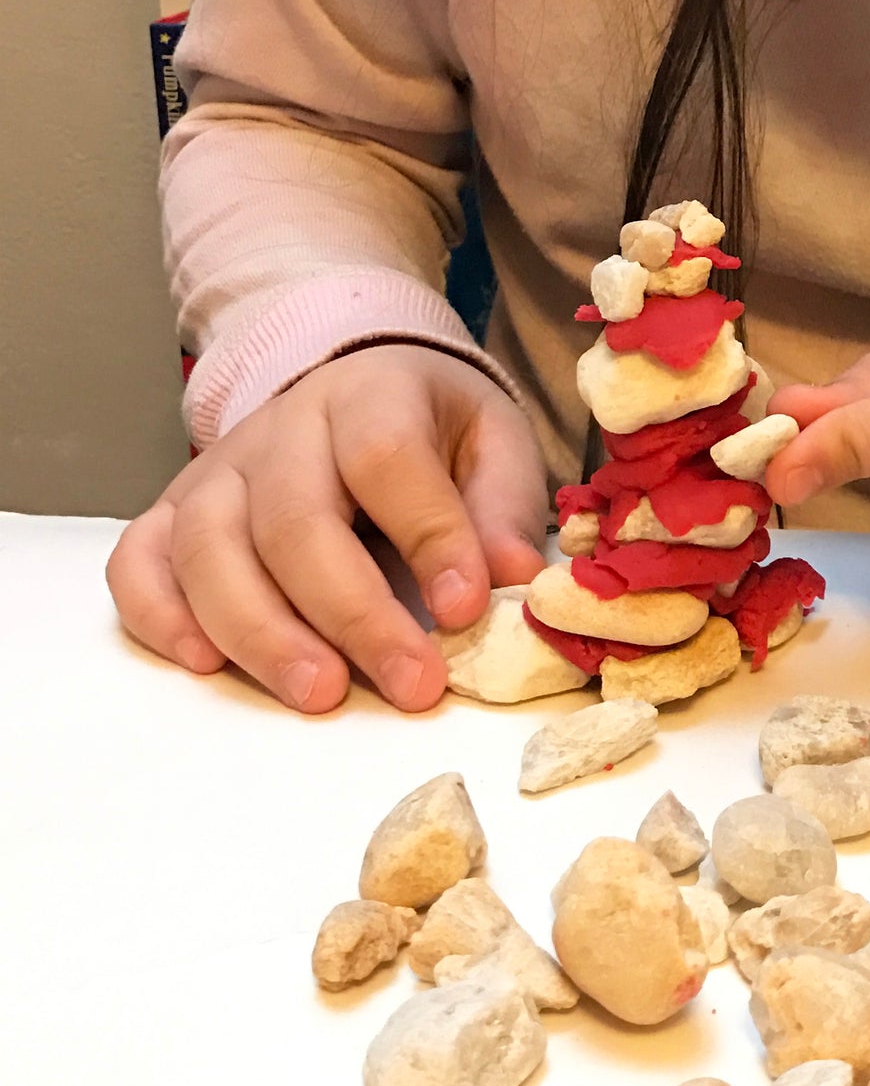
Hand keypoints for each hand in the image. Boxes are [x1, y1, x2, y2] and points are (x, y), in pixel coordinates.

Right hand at [107, 345, 548, 714]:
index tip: (466, 609)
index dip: (428, 534)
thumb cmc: (429, 430)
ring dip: (261, 631)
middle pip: (294, 520)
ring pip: (209, 549)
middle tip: (409, 685)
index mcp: (369, 394)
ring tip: (319, 694)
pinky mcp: (172, 514)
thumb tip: (515, 574)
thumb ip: (501, 503)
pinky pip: (138, 562)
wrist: (353, 391)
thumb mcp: (490, 440)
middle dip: (351, 614)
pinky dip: (160, 615)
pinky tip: (208, 664)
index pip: (385, 456)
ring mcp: (217, 471)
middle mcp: (280, 429)